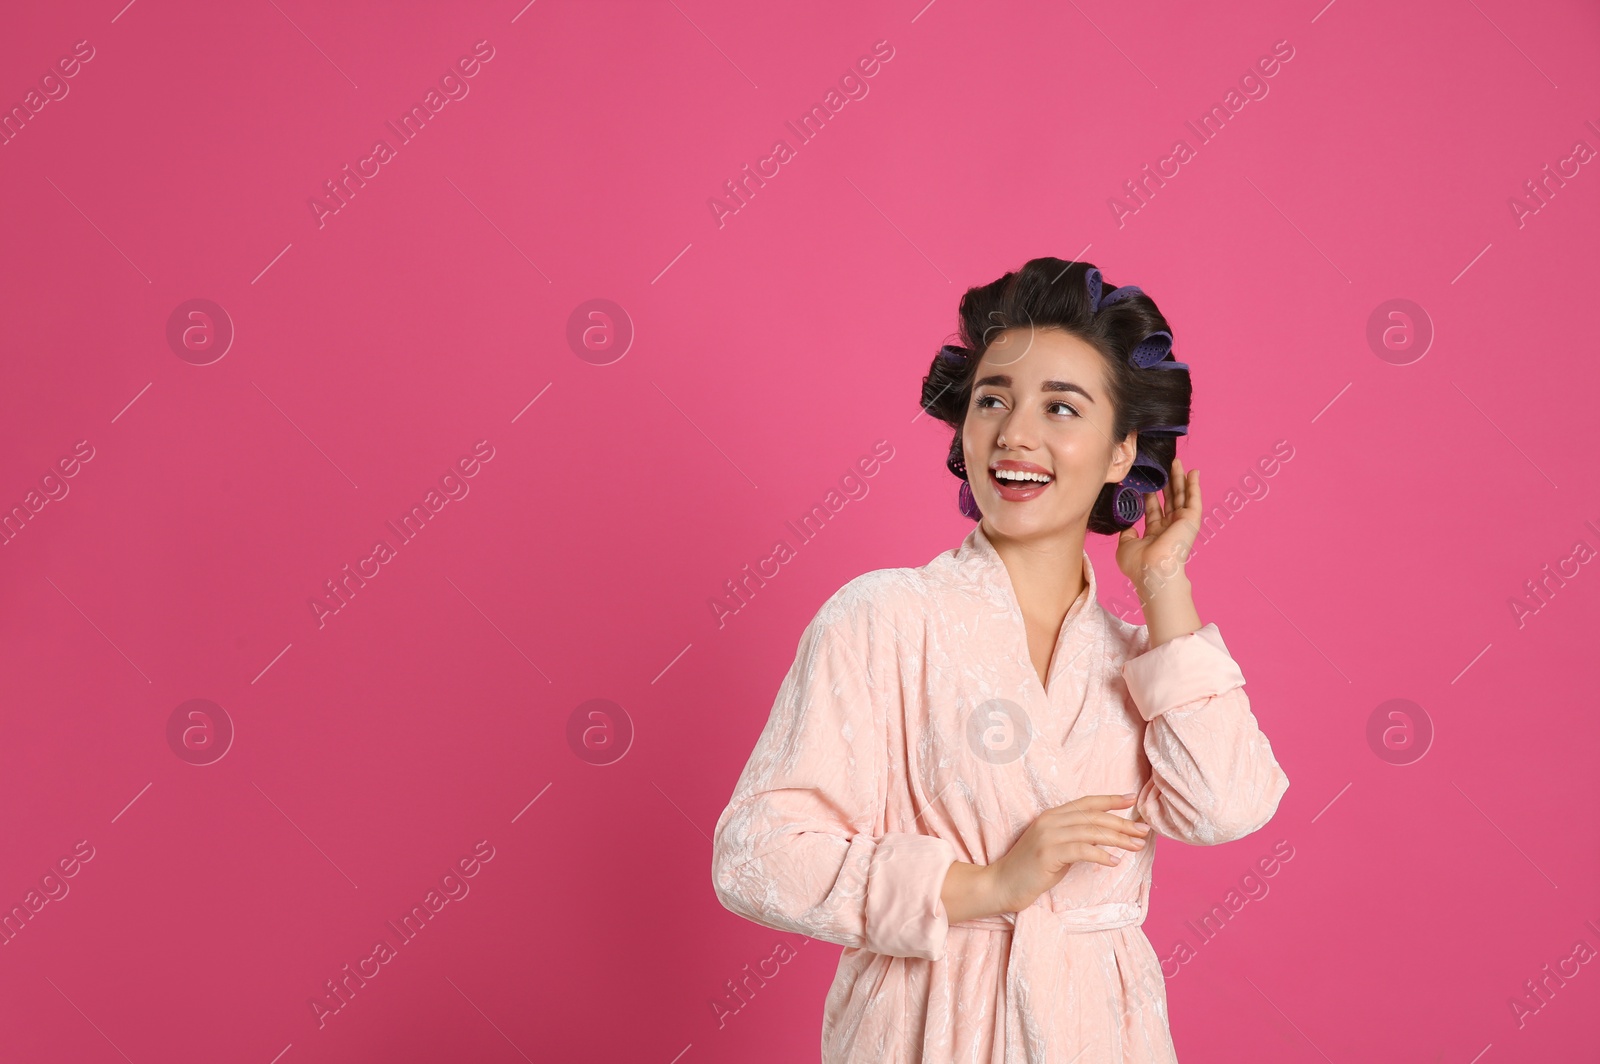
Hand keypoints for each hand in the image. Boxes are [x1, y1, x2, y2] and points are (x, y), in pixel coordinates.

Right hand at [984, 794, 1150, 913]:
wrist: (1002, 884)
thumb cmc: (1031, 870)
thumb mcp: (1055, 848)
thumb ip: (1074, 838)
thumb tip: (1105, 838)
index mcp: (1052, 816)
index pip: (1086, 803)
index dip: (1110, 800)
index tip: (1133, 799)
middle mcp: (1050, 821)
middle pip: (1093, 816)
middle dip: (1122, 822)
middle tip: (1143, 831)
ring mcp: (1047, 836)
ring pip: (1091, 831)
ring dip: (1118, 838)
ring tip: (1136, 846)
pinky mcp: (1047, 854)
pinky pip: (1081, 850)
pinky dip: (1101, 854)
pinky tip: (1114, 862)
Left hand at [1116, 456, 1200, 598]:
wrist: (1152, 570)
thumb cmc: (1138, 564)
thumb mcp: (1126, 546)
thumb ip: (1128, 534)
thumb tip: (1129, 527)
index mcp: (1155, 535)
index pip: (1154, 511)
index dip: (1150, 496)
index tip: (1147, 483)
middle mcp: (1170, 528)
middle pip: (1169, 500)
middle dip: (1167, 483)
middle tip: (1164, 467)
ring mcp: (1181, 524)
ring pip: (1182, 496)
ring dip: (1180, 479)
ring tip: (1176, 463)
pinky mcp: (1191, 520)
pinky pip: (1194, 499)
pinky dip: (1195, 486)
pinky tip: (1193, 472)